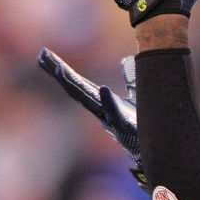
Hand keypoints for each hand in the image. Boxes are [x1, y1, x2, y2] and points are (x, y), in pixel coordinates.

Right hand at [37, 48, 141, 178]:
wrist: (158, 146)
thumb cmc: (145, 122)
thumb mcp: (138, 93)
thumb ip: (130, 78)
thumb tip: (125, 60)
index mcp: (102, 102)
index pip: (78, 82)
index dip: (61, 68)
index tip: (44, 54)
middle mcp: (102, 111)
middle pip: (75, 89)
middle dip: (59, 72)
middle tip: (42, 55)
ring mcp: (112, 120)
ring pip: (88, 101)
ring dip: (73, 84)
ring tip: (60, 68)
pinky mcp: (127, 128)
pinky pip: (116, 114)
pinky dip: (109, 102)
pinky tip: (103, 88)